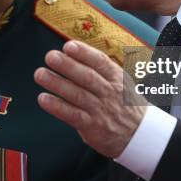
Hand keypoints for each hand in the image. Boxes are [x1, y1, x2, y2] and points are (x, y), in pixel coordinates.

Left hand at [34, 40, 147, 157]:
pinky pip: (72, 115)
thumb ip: (100, 69)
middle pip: (87, 77)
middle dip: (68, 66)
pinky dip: (57, 107)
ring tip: (40, 74)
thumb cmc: (123, 103)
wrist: (140, 134)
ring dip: (57, 83)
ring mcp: (101, 109)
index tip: (68, 46)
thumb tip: (73, 51)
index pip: (100, 62)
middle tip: (50, 56)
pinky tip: (43, 99)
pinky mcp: (92, 126)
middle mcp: (109, 92)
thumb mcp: (120, 82)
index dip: (84, 53)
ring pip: (77, 94)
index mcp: (116, 77)